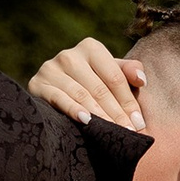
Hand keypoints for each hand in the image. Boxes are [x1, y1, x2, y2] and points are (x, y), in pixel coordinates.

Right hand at [28, 38, 145, 128]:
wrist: (53, 90)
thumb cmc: (91, 83)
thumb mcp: (111, 74)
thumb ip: (129, 72)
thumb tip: (142, 80)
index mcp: (91, 48)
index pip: (115, 77)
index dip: (129, 101)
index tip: (139, 123)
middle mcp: (69, 55)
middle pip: (99, 88)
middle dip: (116, 113)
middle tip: (128, 133)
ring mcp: (51, 68)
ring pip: (81, 95)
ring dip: (99, 117)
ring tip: (111, 133)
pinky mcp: (37, 84)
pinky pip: (59, 99)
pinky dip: (73, 110)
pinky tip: (86, 121)